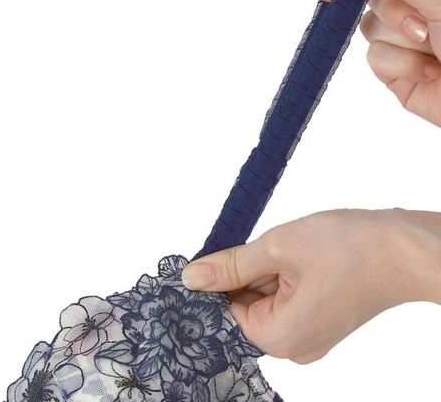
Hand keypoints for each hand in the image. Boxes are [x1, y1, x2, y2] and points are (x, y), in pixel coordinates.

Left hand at [181, 208, 440, 363]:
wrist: (404, 247)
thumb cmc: (349, 247)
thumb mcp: (277, 248)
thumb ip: (230, 265)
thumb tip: (191, 278)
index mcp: (279, 337)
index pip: (224, 312)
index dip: (218, 280)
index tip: (222, 254)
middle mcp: (294, 346)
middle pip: (244, 306)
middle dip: (247, 272)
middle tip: (271, 248)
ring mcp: (309, 334)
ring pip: (264, 298)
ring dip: (266, 270)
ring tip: (294, 252)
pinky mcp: (319, 318)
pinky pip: (285, 298)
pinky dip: (282, 274)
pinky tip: (301, 257)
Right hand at [315, 0, 440, 126]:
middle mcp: (417, 9)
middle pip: (373, 3)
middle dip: (396, 15)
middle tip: (425, 26)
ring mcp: (404, 41)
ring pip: (370, 32)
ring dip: (401, 43)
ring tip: (433, 51)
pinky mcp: (396, 72)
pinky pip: (375, 59)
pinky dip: (399, 66)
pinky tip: (428, 72)